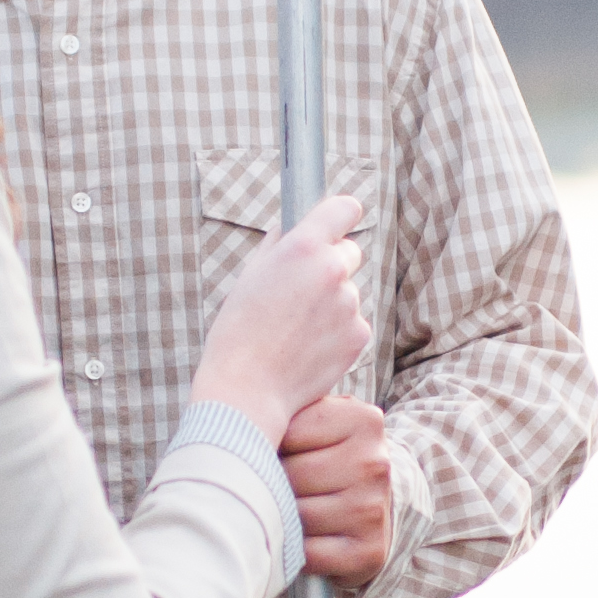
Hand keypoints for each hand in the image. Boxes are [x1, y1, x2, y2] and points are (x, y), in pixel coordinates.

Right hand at [191, 195, 371, 444]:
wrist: (247, 388)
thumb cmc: (239, 330)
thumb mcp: (250, 275)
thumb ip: (279, 246)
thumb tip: (293, 229)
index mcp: (303, 246)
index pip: (344, 208)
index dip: (340, 215)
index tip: (337, 221)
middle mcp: (332, 269)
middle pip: (350, 252)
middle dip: (332, 264)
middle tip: (303, 289)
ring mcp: (349, 303)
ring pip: (348, 292)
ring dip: (331, 303)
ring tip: (296, 328)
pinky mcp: (359, 334)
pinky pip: (353, 322)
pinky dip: (337, 332)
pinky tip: (308, 347)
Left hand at [282, 396, 391, 586]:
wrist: (368, 504)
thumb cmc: (326, 457)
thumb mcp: (314, 422)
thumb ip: (284, 413)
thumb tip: (231, 427)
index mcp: (363, 420)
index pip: (289, 431)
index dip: (270, 443)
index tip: (271, 449)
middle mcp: (374, 463)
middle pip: (292, 475)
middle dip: (271, 482)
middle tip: (270, 484)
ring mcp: (372, 509)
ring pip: (296, 515)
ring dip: (280, 517)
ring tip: (283, 509)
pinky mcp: (368, 551)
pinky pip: (308, 553)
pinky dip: (292, 550)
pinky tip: (296, 538)